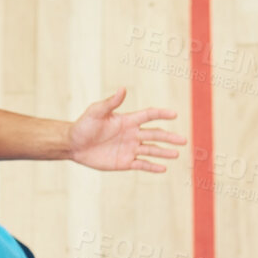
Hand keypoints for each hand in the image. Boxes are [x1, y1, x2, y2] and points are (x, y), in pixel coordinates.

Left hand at [69, 90, 185, 172]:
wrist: (74, 145)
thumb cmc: (83, 125)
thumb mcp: (96, 112)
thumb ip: (110, 102)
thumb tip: (122, 89)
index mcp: (127, 120)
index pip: (148, 116)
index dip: (161, 114)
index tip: (174, 114)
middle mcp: (132, 134)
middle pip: (155, 134)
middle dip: (169, 137)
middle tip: (183, 140)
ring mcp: (130, 149)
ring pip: (151, 150)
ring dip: (164, 152)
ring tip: (176, 154)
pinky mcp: (125, 162)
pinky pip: (141, 164)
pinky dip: (152, 167)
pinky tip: (163, 168)